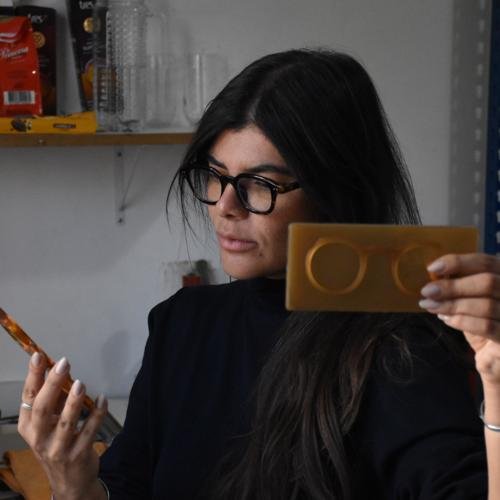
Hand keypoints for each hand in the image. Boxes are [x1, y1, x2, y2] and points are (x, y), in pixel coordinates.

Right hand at [18, 353, 107, 499]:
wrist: (70, 481)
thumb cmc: (58, 444)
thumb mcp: (50, 423)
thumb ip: (55, 398)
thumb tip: (61, 370)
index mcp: (29, 426)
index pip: (28, 397)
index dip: (33, 376)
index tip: (39, 356)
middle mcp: (39, 438)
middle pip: (42, 409)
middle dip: (52, 384)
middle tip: (63, 364)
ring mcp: (58, 449)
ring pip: (65, 423)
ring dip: (73, 402)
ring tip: (80, 383)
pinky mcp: (77, 455)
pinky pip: (89, 432)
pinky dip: (96, 415)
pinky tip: (102, 400)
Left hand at [419, 253, 499, 386]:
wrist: (497, 359)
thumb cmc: (484, 323)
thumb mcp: (471, 299)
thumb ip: (460, 285)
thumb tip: (435, 274)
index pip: (486, 262)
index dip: (458, 262)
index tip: (432, 268)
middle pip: (488, 282)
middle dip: (453, 286)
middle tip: (427, 291)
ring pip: (486, 305)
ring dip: (452, 305)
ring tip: (430, 306)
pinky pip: (486, 326)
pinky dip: (462, 321)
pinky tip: (446, 320)